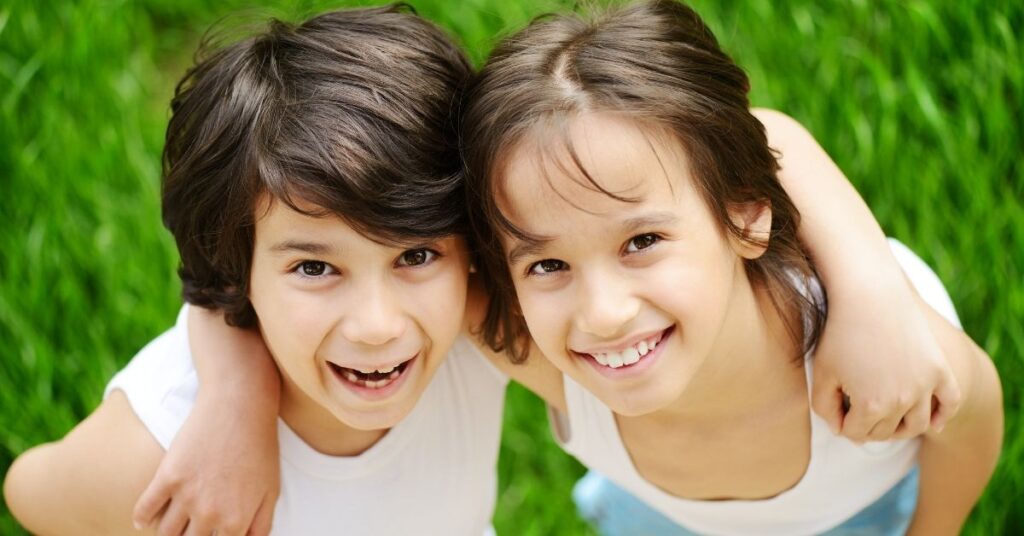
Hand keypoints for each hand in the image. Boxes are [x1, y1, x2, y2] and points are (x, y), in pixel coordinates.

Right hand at [132, 385, 279, 535]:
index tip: (208, 534)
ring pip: (165, 533)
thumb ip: (260, 525)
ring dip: (168, 532)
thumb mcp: (271, 490)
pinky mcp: (167, 476)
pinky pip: (144, 510)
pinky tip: (145, 521)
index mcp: (235, 521)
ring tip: (172, 527)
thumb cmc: (260, 447)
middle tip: (192, 529)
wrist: (240, 407)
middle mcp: (209, 514)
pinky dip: (142, 519)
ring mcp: (186, 496)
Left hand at [811, 285, 961, 441]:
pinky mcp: (940, 369)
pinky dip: (943, 416)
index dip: (844, 425)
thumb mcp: (822, 373)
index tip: (838, 412)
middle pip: (886, 431)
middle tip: (860, 415)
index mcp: (870, 406)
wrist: (870, 294)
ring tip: (889, 421)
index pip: (856, 433)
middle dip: (870, 427)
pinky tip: (934, 423)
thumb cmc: (839, 333)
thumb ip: (825, 408)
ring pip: (917, 424)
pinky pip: (950, 403)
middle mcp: (902, 401)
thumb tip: (841, 430)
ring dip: (902, 428)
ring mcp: (925, 386)